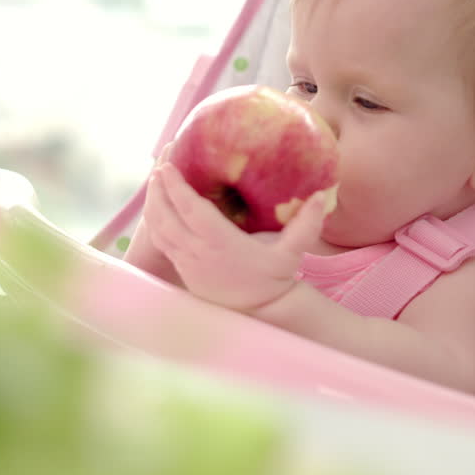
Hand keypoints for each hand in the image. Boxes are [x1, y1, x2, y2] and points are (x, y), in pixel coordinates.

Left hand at [142, 163, 328, 311]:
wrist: (259, 311)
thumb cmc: (274, 278)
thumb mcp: (293, 253)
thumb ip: (307, 225)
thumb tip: (322, 195)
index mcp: (220, 243)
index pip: (190, 211)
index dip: (176, 188)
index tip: (167, 165)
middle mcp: (198, 252)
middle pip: (165, 217)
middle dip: (158, 189)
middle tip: (160, 164)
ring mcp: (187, 262)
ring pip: (158, 230)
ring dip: (153, 204)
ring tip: (155, 181)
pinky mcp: (182, 269)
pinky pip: (161, 242)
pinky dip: (155, 221)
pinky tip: (158, 206)